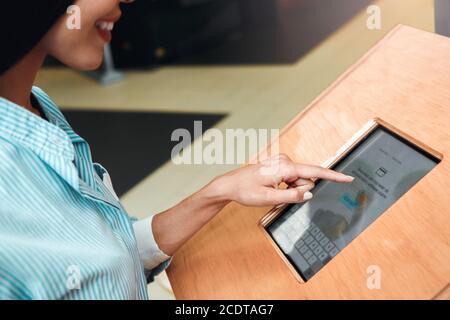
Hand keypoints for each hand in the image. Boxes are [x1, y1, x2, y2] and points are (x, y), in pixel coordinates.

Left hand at [215, 154, 353, 206]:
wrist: (230, 185)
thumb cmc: (246, 190)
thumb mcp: (268, 198)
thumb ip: (291, 197)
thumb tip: (309, 194)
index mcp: (285, 167)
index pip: (314, 172)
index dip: (333, 176)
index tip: (348, 178)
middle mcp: (285, 161)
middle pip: (306, 180)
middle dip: (298, 191)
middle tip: (278, 194)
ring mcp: (282, 162)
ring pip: (299, 181)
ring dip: (290, 190)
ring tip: (272, 190)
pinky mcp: (280, 165)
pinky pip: (292, 179)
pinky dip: (286, 186)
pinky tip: (272, 187)